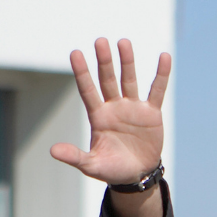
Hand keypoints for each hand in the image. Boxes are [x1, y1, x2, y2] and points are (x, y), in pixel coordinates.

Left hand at [50, 38, 168, 184]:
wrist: (137, 175)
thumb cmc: (112, 169)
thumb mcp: (92, 165)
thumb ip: (75, 156)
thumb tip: (52, 151)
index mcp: (98, 116)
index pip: (88, 90)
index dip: (82, 72)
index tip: (75, 53)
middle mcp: (114, 107)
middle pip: (108, 80)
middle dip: (104, 61)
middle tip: (100, 41)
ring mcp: (133, 108)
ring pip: (129, 80)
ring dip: (127, 62)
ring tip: (123, 42)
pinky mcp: (151, 113)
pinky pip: (157, 91)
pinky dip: (161, 75)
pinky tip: (164, 56)